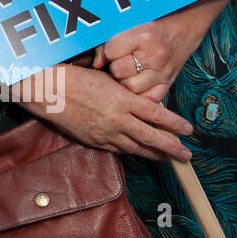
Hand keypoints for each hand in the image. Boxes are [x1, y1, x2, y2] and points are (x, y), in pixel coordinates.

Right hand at [23, 65, 193, 161]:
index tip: (189, 130)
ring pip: (136, 148)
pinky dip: (131, 152)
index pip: (157, 115)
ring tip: (168, 159)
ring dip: (154, 155)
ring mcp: (105, 133)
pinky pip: (118, 150)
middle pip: (151, 138)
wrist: (47, 90)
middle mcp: (117, 119)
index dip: (175, 124)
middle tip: (187, 156)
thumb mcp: (106, 80)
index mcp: (122, 100)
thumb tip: (144, 103)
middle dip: (172, 148)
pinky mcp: (93, 141)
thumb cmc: (75, 78)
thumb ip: (126, 94)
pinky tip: (139, 153)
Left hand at [95, 9, 204, 102]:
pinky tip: (136, 85)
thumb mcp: (129, 26)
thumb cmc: (150, 27)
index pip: (111, 51)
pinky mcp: (167, 85)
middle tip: (119, 62)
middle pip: (118, 71)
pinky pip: (147, 100)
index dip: (107, 52)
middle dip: (114, 67)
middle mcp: (154, 56)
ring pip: (129, 87)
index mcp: (143, 37)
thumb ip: (108, 43)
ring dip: (124, 81)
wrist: (183, 29)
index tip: (113, 50)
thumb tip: (96, 64)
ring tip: (127, 73)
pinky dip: (138, 95)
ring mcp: (162, 73)